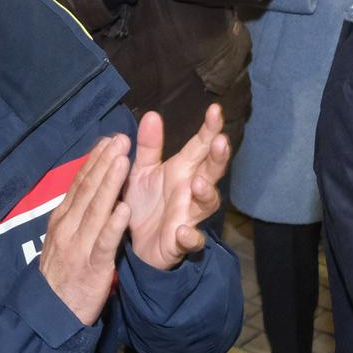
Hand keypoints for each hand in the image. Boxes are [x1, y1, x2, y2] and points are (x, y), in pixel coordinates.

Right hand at [37, 134, 130, 323]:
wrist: (49, 315)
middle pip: (88, 189)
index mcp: (62, 219)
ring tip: (124, 160)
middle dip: (105, 162)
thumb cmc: (62, 276)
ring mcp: (79, 246)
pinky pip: (104, 243)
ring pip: (96, 209)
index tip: (109, 139)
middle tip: (121, 138)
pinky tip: (126, 208)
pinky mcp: (92, 267)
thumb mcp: (63, 240)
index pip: (79, 183)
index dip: (95, 160)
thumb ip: (76, 216)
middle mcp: (68, 227)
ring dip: (110, 183)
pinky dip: (114, 225)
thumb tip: (88, 190)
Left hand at [125, 105, 229, 270]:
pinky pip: (191, 241)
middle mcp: (190, 190)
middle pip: (212, 171)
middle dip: (218, 157)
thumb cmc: (144, 202)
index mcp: (182, 170)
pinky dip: (190, 237)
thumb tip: (152, 114)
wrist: (132, 242)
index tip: (215, 109)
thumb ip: (149, 146)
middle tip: (220, 141)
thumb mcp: (142, 170)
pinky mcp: (180, 242)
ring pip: (207, 204)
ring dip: (206, 193)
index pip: (200, 146)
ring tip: (198, 183)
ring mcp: (188, 215)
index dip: (210, 129)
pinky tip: (182, 231)